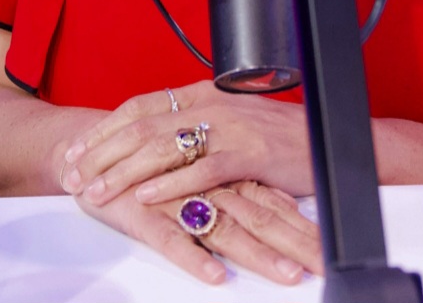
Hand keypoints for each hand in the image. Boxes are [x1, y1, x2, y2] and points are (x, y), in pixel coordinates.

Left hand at [60, 80, 312, 208]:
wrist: (331, 141)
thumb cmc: (281, 138)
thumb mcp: (233, 123)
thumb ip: (198, 126)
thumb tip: (154, 141)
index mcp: (204, 94)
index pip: (140, 105)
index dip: (104, 128)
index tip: (76, 150)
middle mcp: (213, 105)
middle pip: (142, 125)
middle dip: (101, 152)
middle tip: (72, 176)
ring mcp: (231, 127)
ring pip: (163, 145)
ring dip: (123, 170)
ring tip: (96, 191)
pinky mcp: (250, 154)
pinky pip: (201, 168)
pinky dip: (169, 183)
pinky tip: (145, 196)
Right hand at [72, 179, 322, 285]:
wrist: (92, 149)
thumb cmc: (148, 164)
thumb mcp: (199, 172)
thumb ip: (237, 187)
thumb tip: (280, 206)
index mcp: (222, 172)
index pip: (271, 201)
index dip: (302, 226)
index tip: (331, 250)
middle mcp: (207, 183)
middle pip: (259, 215)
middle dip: (294, 243)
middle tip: (322, 266)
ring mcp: (178, 197)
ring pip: (225, 226)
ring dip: (258, 253)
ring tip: (287, 274)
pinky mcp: (146, 212)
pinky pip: (172, 237)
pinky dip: (194, 256)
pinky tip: (214, 274)